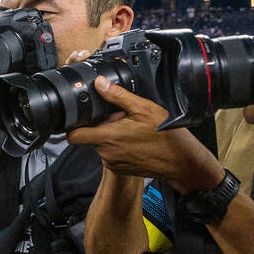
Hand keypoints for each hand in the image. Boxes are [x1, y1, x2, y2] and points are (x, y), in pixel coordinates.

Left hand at [67, 76, 223, 192]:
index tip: (80, 117)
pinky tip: (134, 140)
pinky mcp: (119, 169)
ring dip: (110, 136)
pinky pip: (111, 154)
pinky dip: (118, 146)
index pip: (73, 136)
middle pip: (89, 137)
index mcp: (108, 137)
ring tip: (130, 130)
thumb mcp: (143, 108)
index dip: (72, 126)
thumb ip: (117, 96)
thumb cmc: (166, 136)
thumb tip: (100, 84)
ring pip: (101, 145)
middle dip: (100, 126)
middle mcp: (106, 153)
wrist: (181, 162)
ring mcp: (113, 163)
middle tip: (120, 119)